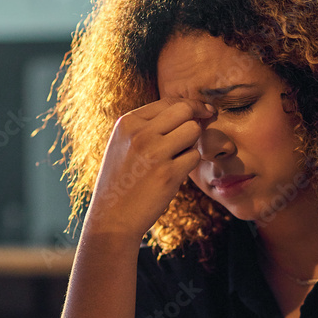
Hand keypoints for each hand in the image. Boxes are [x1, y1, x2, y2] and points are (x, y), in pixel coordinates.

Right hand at [84, 99, 214, 239]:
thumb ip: (151, 125)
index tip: (203, 112)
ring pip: (194, 131)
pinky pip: (194, 156)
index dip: (191, 106)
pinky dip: (189, 164)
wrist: (112, 216)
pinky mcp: (168, 174)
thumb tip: (195, 111)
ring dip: (193, 143)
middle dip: (198, 118)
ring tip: (178, 156)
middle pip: (185, 111)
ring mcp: (155, 153)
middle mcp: (140, 134)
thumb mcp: (125, 143)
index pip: (169, 102)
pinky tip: (174, 173)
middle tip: (206, 124)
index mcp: (128, 123)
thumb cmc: (123, 179)